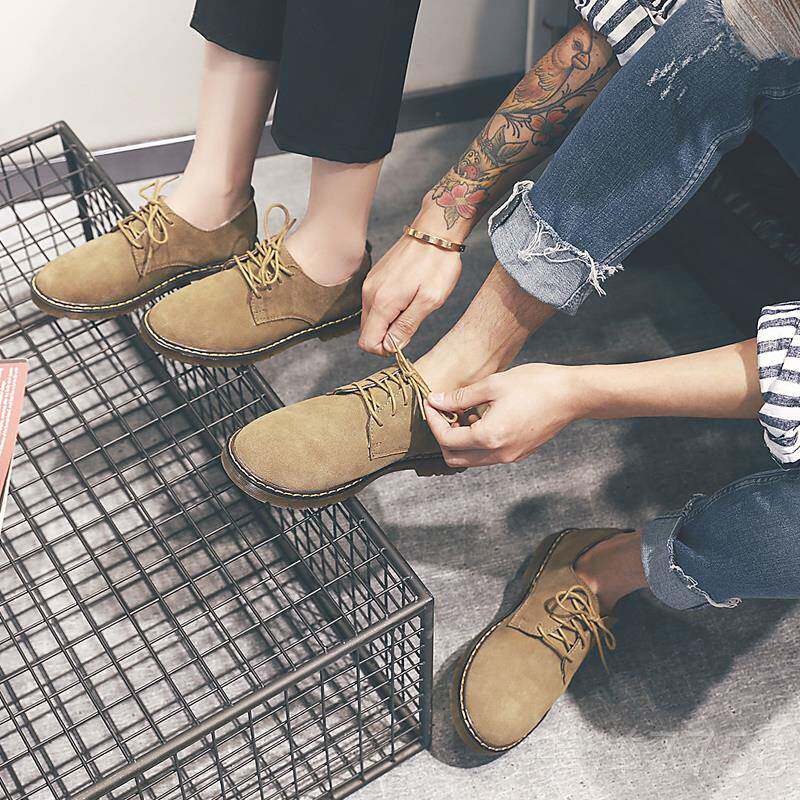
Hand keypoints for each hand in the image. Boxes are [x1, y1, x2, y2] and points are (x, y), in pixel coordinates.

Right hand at [359, 234, 460, 356]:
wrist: (434, 231)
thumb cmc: (437, 265)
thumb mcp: (430, 300)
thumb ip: (407, 326)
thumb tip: (391, 347)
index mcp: (382, 302)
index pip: (367, 343)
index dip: (385, 349)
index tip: (405, 339)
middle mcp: (369, 294)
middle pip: (367, 332)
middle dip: (387, 336)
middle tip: (412, 322)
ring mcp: (370, 284)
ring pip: (371, 318)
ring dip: (389, 322)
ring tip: (412, 307)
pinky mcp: (374, 277)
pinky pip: (374, 304)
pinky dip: (388, 308)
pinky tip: (408, 296)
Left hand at [423, 364, 583, 467]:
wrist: (573, 395)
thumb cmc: (536, 385)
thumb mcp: (493, 384)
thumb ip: (461, 397)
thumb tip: (436, 401)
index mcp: (489, 437)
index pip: (446, 439)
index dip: (433, 420)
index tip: (431, 402)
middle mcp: (498, 454)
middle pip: (454, 458)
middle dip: (442, 435)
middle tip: (443, 411)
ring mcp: (510, 456)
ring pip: (471, 459)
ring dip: (460, 440)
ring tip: (463, 412)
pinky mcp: (519, 453)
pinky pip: (488, 455)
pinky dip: (476, 442)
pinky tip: (481, 417)